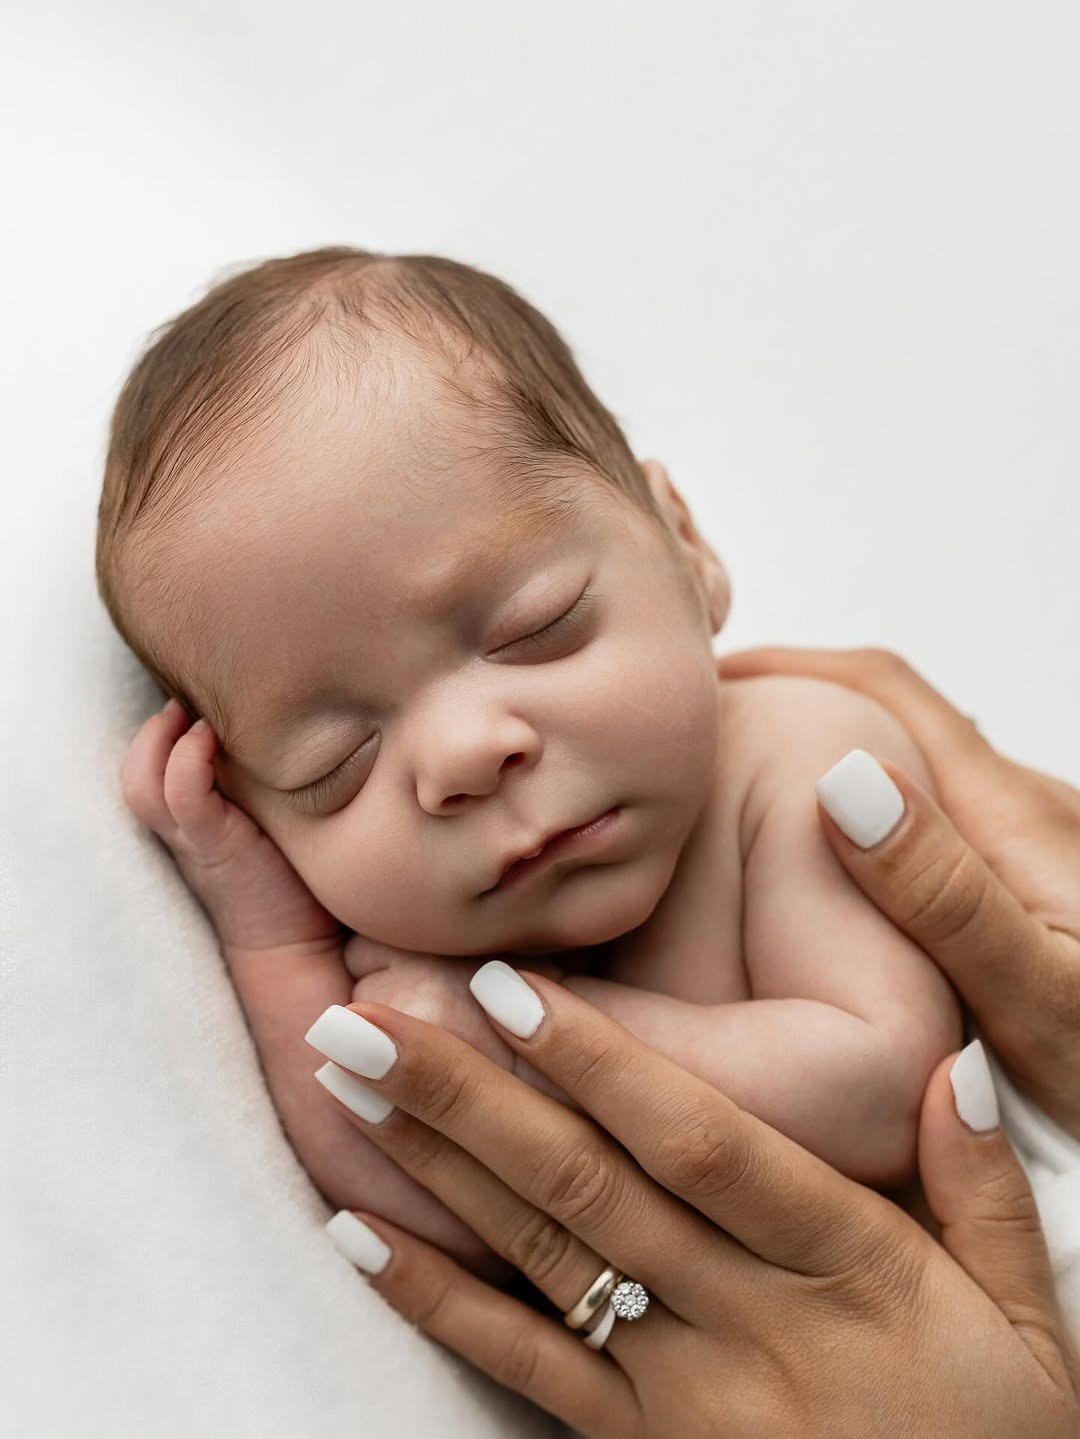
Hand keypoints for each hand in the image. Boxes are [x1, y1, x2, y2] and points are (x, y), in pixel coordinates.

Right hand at [120, 698, 342, 953]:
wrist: (300, 945)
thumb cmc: (296, 877)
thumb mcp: (276, 818)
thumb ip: (270, 782)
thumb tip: (304, 725)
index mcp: (194, 817)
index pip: (154, 763)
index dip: (166, 728)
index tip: (202, 699)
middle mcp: (183, 827)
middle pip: (135, 770)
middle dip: (152, 728)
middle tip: (187, 696)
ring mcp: (193, 838)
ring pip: (141, 782)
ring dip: (159, 740)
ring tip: (194, 716)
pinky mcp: (213, 848)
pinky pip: (180, 797)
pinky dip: (186, 762)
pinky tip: (210, 740)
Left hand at [304, 971, 1078, 1436]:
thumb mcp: (1031, 1320)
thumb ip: (987, 1189)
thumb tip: (948, 1066)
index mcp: (846, 1267)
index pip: (703, 1146)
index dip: (605, 1064)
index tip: (513, 986)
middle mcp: (746, 1323)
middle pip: (588, 1187)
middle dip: (468, 1092)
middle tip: (364, 1013)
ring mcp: (679, 1393)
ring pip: (540, 1256)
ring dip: (434, 1163)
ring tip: (347, 1080)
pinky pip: (523, 1368)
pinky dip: (435, 1299)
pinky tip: (357, 1236)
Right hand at [714, 646, 1079, 1132]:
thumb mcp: (1040, 1004)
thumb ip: (943, 897)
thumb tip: (842, 778)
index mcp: (1013, 817)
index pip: (886, 689)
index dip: (789, 666)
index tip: (712, 678)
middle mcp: (1029, 813)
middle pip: (897, 723)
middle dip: (801, 709)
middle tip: (710, 748)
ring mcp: (1042, 849)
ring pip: (921, 777)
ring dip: (836, 765)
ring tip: (750, 812)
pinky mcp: (1048, 888)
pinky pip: (943, 826)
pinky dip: (876, 825)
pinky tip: (843, 881)